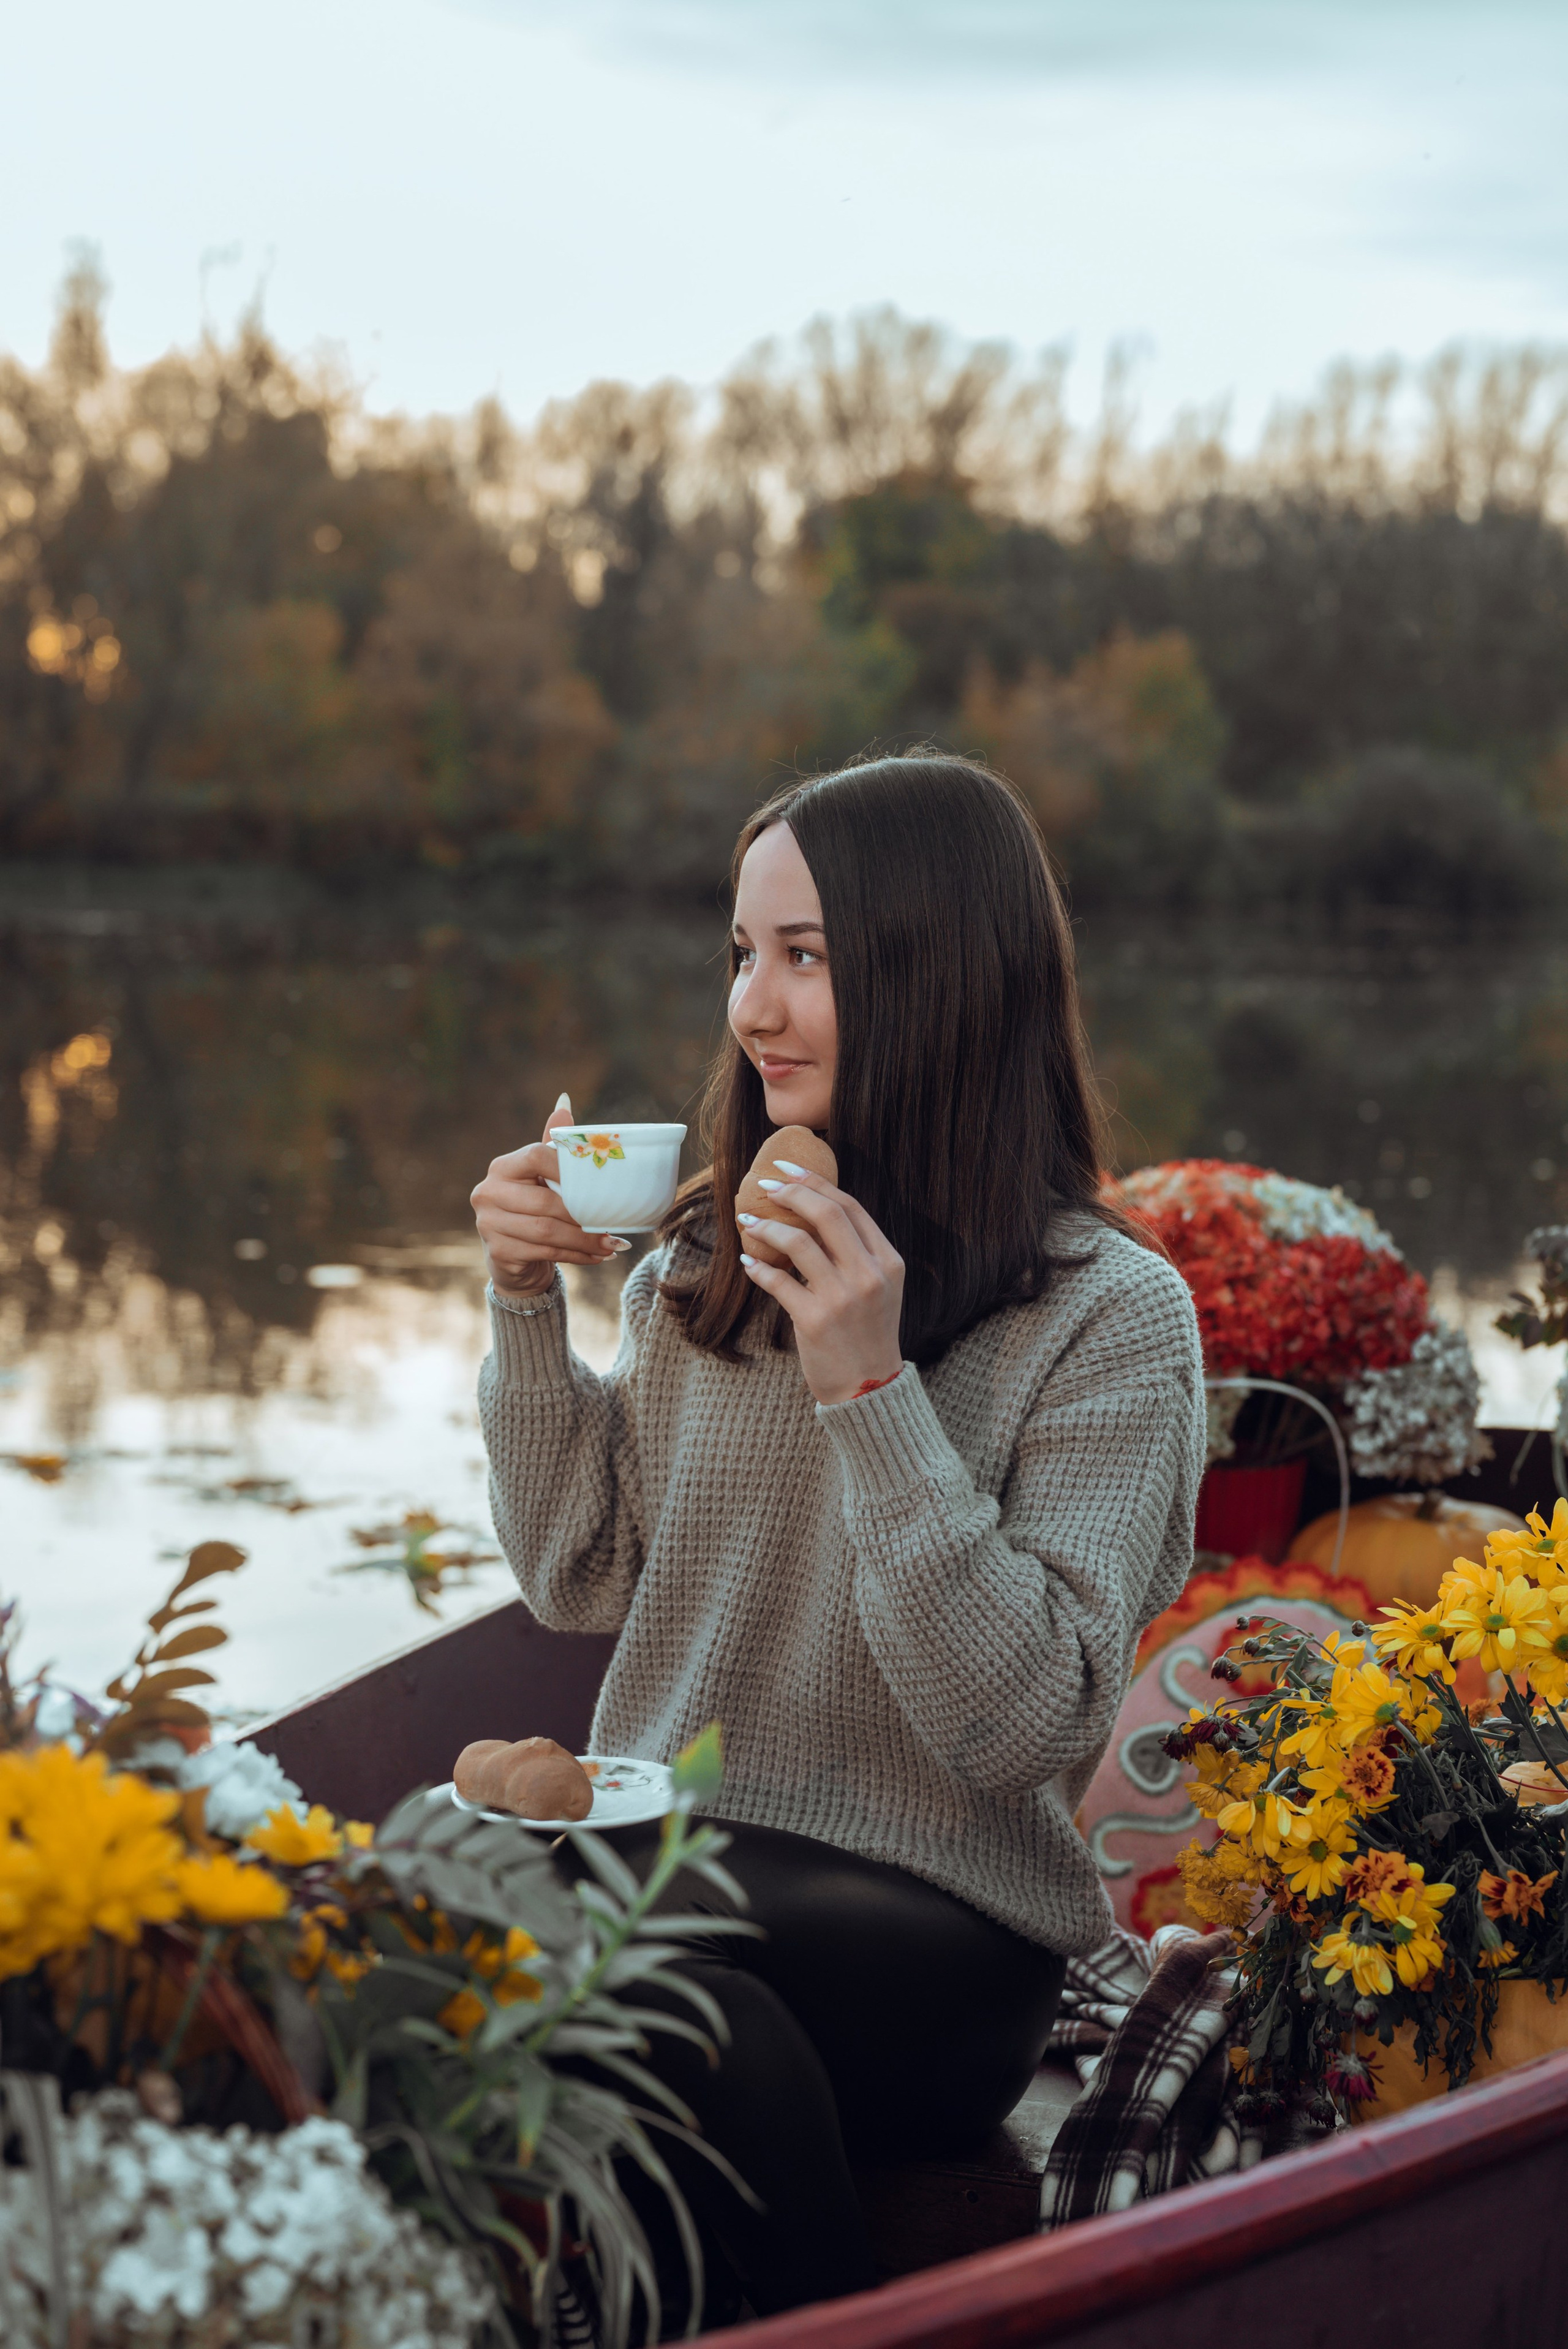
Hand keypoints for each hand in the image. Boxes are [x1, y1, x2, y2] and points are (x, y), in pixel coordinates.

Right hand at [472, 1094, 628, 1295]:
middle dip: (584, 1215)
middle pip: (546, 1201)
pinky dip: (576, 1256)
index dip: (567, 1168)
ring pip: (547, 1231)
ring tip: (611, 1244)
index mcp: (502, 1167)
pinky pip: (545, 1252)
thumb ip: (552, 1146)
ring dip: (585, 1239)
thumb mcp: (541, 1177)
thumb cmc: (533, 1210)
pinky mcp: (498, 1252)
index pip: (535, 1157)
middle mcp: (488, 1192)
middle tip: (613, 1223)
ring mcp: (488, 1224)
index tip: (598, 1182)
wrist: (512, 1258)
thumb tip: (564, 1101)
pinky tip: (597, 1257)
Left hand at [737, 1160, 904, 1404]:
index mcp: (888, 1262)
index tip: (789, 1169)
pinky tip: (749, 1263)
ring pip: (799, 1242)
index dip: (817, 1182)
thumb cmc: (868, 1335)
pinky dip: (759, 1267)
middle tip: (765, 1184)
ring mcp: (843, 1298)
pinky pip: (778, 1281)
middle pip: (826, 1214)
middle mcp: (869, 1275)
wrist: (869, 1389)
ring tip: (748, 1221)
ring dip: (767, 1226)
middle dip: (791, 1191)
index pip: (851, 1207)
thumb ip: (857, 1254)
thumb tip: (812, 1213)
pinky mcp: (815, 1320)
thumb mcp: (879, 1289)